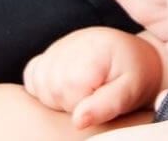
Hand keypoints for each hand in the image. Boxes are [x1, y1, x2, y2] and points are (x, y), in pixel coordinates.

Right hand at [23, 27, 166, 128]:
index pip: (69, 101)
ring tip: (84, 86)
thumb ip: (106, 105)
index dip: (86, 108)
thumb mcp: (129, 91)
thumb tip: (78, 121)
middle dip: (72, 102)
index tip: (103, 96)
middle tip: (96, 92)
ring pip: (40, 88)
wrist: (135, 55)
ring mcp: (56, 47)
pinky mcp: (49, 52)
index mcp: (89, 56)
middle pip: (51, 94)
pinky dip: (44, 85)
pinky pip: (32, 77)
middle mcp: (68, 46)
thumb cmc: (135, 75)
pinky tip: (66, 81)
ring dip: (59, 94)